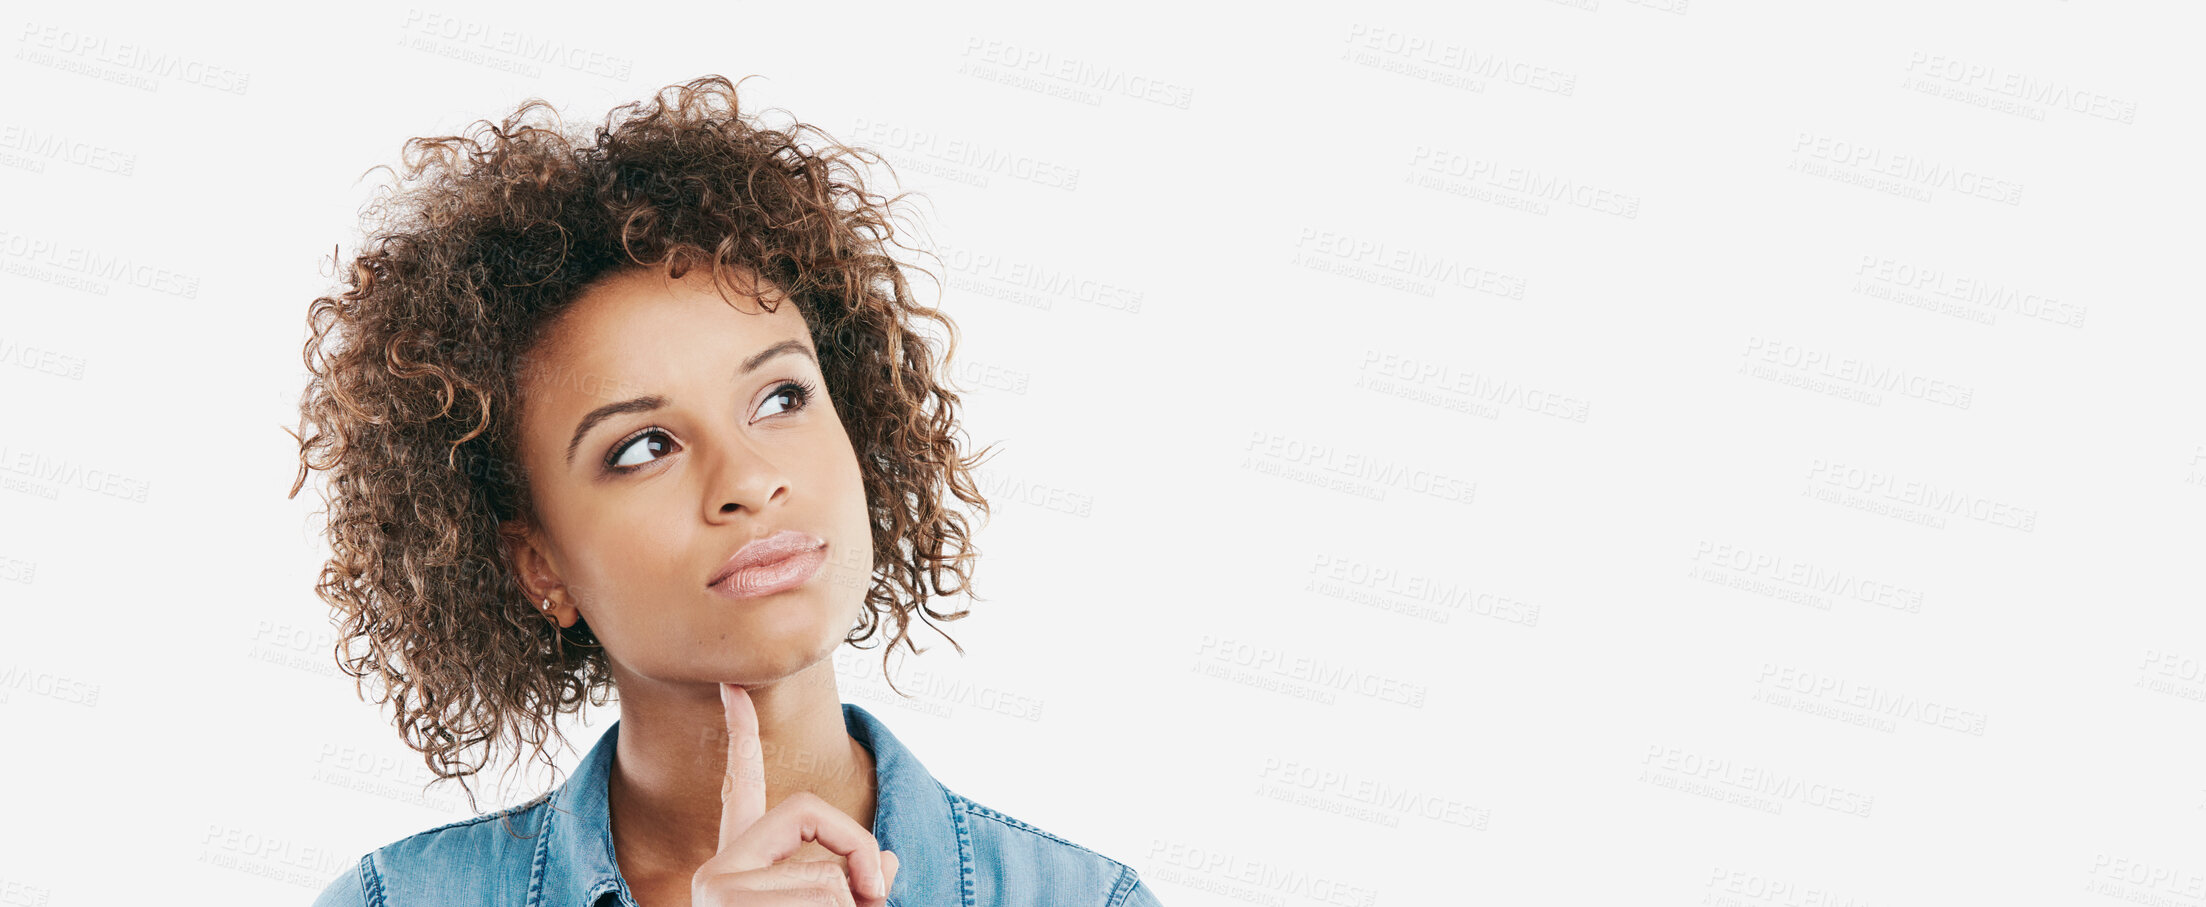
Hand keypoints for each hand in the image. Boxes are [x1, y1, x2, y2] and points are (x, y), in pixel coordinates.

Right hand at [691, 683, 899, 905]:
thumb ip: (853, 879)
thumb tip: (887, 861)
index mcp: (739, 863)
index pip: (741, 788)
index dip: (741, 734)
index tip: (734, 686)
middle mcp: (718, 869)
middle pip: (803, 808)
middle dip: (856, 844)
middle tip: (876, 894)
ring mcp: (718, 886)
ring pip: (829, 877)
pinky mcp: (725, 901)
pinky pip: (825, 896)